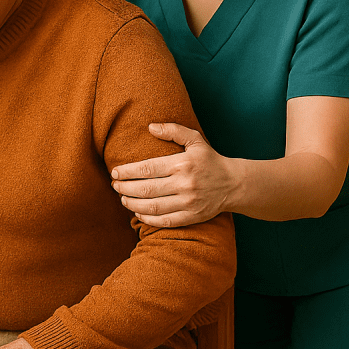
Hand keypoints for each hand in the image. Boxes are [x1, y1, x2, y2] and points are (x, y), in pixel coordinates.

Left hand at [110, 123, 238, 226]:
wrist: (234, 183)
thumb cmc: (210, 160)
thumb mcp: (195, 140)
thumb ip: (173, 130)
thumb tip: (150, 127)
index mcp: (182, 163)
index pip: (147, 168)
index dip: (127, 172)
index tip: (115, 173)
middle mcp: (184, 184)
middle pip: (146, 189)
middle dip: (125, 188)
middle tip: (115, 186)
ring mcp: (188, 202)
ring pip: (153, 207)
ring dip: (133, 204)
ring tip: (123, 199)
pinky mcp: (192, 217)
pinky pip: (165, 221)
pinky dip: (148, 219)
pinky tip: (138, 213)